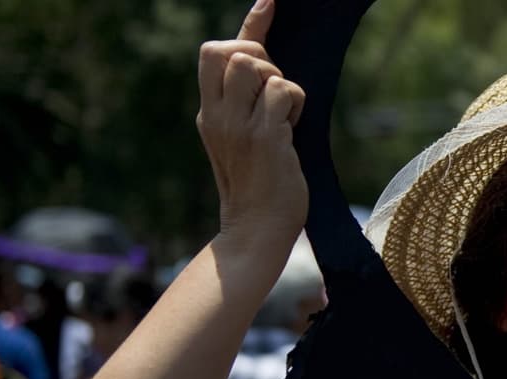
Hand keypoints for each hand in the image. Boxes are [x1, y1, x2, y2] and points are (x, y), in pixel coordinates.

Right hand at [196, 0, 307, 248]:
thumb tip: (264, 64)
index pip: (214, 53)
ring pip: (258, 66)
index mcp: (209, 113)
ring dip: (281, 82)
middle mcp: (217, 115)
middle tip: (275, 90)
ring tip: (284, 114)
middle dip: (264, 58)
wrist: (256, 229)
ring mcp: (238, 126)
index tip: (269, 5)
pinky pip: (284, 92)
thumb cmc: (259, 184)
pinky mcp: (264, 138)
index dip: (248, 26)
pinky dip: (297, 104)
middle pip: (234, 51)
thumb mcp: (243, 137)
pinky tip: (292, 131)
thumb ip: (247, 101)